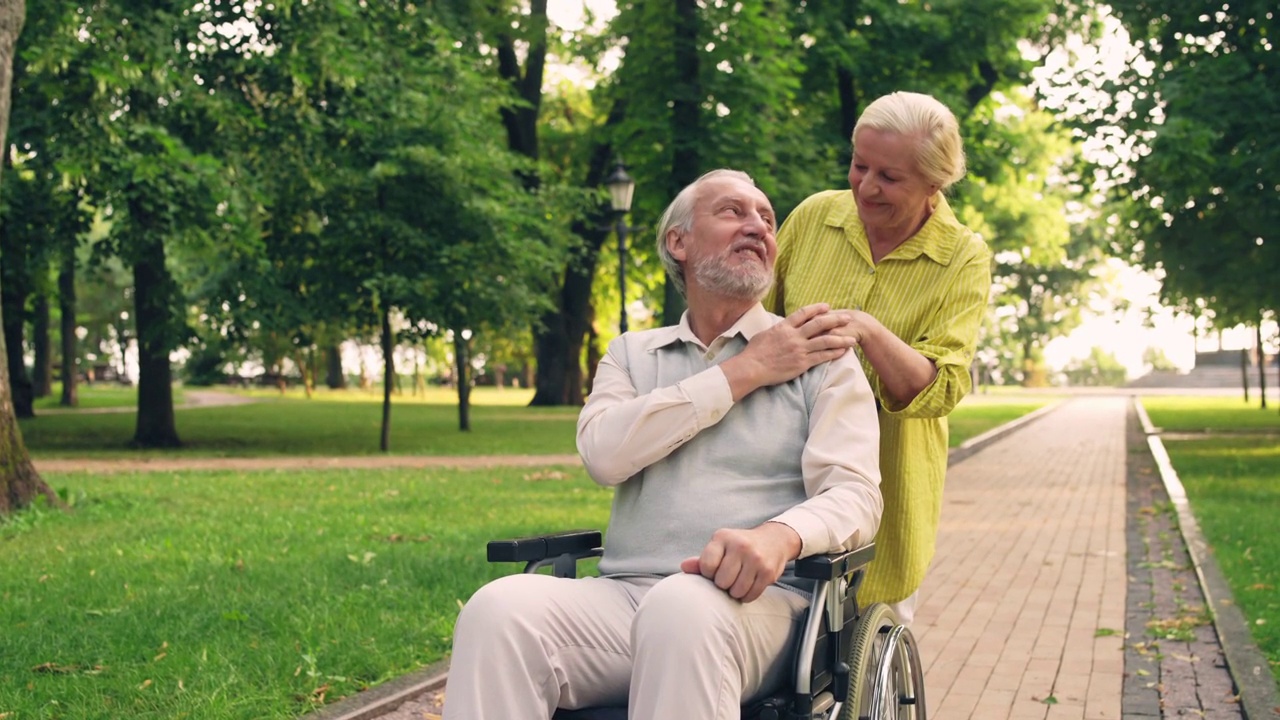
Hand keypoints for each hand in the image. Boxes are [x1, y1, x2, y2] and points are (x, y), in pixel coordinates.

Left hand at [679, 523, 801, 602]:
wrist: (774, 540)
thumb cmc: (738, 547)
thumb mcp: (719, 547)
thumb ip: (701, 560)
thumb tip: (683, 567)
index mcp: (723, 537)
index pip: (707, 566)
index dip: (708, 574)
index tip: (715, 570)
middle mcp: (740, 546)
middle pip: (722, 582)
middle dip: (723, 584)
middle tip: (729, 577)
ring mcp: (756, 559)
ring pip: (736, 591)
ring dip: (735, 592)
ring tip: (738, 581)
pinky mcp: (768, 572)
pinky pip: (751, 595)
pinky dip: (746, 596)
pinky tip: (748, 584)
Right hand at [722, 304, 857, 399]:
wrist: (751, 367)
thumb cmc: (754, 352)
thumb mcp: (764, 334)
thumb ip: (776, 330)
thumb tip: (780, 326)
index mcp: (784, 327)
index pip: (804, 313)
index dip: (817, 308)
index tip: (827, 306)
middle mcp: (794, 336)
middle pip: (819, 324)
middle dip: (835, 320)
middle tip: (847, 317)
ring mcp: (799, 349)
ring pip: (825, 341)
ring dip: (841, 339)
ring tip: (853, 338)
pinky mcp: (802, 363)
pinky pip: (822, 357)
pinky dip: (834, 353)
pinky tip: (843, 352)